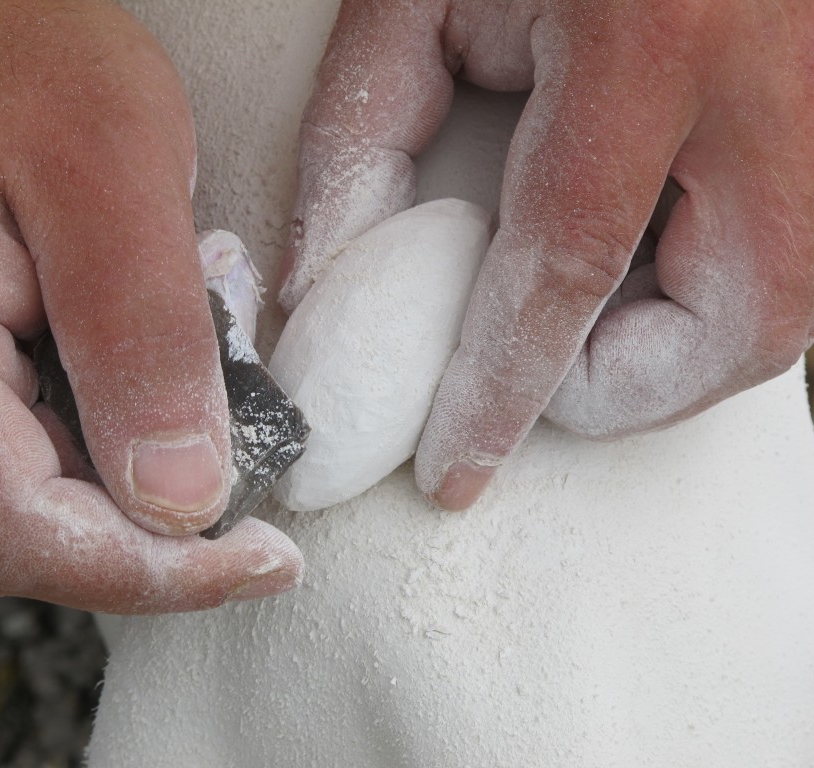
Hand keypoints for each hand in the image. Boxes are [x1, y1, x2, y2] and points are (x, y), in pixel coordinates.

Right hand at [0, 0, 301, 611]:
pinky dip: (103, 438)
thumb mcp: (109, 173)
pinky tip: (142, 369)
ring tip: (200, 386)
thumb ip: (145, 342)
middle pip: (30, 540)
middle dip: (158, 531)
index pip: (30, 541)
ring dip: (134, 478)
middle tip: (255, 463)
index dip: (162, 576)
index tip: (264, 560)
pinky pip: (20, 454)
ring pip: (30, 506)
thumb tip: (181, 498)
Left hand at [281, 0, 813, 509]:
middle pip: (746, 319)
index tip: (458, 470)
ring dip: (685, 347)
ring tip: (597, 318)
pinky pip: (803, 247)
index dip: (505, 392)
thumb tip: (328, 283)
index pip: (569, 268)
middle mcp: (773, 74)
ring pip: (795, 300)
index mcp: (651, 38)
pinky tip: (651, 259)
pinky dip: (723, 291)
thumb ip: (365, 138)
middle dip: (635, 389)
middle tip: (552, 381)